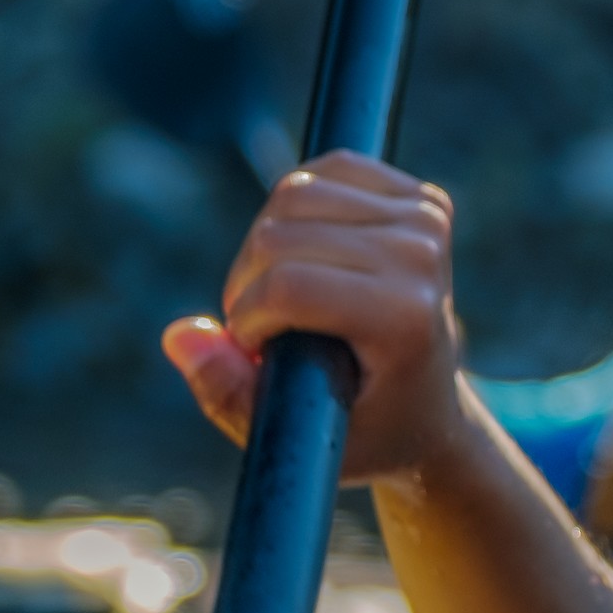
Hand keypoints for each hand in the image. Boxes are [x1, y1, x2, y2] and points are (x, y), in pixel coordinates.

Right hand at [162, 151, 469, 482]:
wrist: (432, 411)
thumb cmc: (365, 432)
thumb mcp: (295, 443)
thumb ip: (228, 395)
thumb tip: (180, 334)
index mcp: (405, 318)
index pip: (287, 285)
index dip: (247, 320)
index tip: (258, 356)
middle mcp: (423, 258)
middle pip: (278, 232)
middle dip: (246, 284)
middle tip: (263, 327)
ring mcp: (427, 222)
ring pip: (293, 192)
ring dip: (263, 247)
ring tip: (280, 295)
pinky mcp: (422, 199)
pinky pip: (325, 170)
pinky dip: (295, 210)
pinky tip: (305, 254)